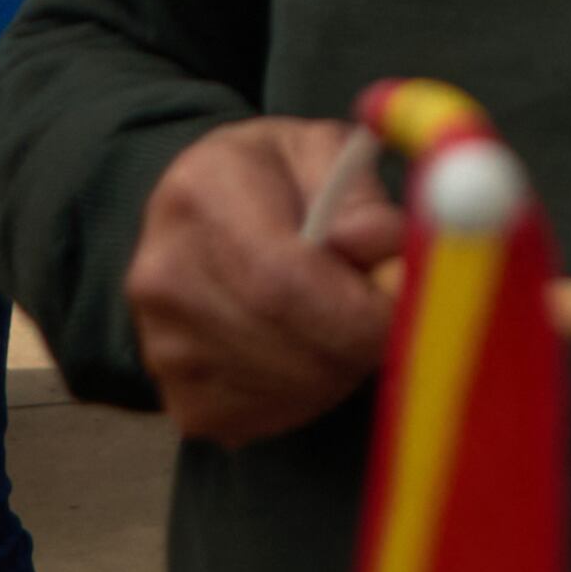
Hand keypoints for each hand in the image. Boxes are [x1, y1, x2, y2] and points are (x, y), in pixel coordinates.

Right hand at [125, 116, 405, 444]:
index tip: (407, 307)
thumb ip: (361, 196)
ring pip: (288, 387)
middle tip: (391, 320)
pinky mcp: (181, 398)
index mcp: (202, 191)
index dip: (358, 309)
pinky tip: (309, 347)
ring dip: (342, 366)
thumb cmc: (277, 180)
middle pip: (287, 343)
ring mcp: (163, 343)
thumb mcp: (325, 154)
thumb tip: (377, 246)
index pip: (282, 279)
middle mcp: (165, 272)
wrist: (207, 217)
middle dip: (359, 341)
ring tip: (344, 321)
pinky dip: (312, 394)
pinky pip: (270, 417)